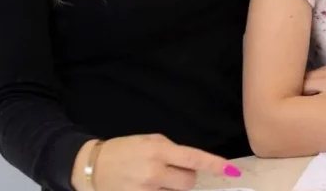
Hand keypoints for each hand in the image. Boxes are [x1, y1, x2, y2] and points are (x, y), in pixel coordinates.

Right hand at [71, 135, 240, 190]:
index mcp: (158, 150)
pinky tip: (148, 186)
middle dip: (185, 178)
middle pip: (189, 182)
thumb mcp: (149, 141)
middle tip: (170, 172)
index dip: (214, 165)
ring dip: (172, 189)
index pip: (193, 158)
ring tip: (154, 181)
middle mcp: (154, 171)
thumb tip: (192, 164)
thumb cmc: (124, 150)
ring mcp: (146, 190)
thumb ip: (171, 151)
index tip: (232, 170)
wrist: (93, 166)